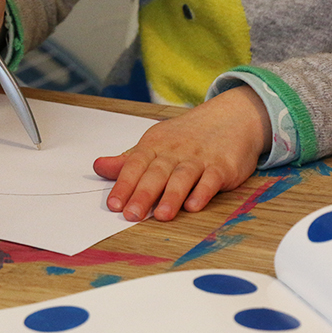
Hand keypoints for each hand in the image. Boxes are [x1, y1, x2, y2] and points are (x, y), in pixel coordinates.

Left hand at [93, 85, 271, 221]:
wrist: (233, 117)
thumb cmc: (188, 136)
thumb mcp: (156, 143)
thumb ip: (128, 161)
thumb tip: (99, 167)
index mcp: (155, 145)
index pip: (135, 165)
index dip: (123, 184)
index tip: (114, 204)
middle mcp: (175, 152)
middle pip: (156, 173)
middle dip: (143, 195)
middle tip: (131, 215)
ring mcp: (200, 159)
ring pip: (183, 177)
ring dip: (172, 196)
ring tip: (161, 216)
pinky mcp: (222, 167)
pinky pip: (211, 179)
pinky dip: (202, 192)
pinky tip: (193, 205)